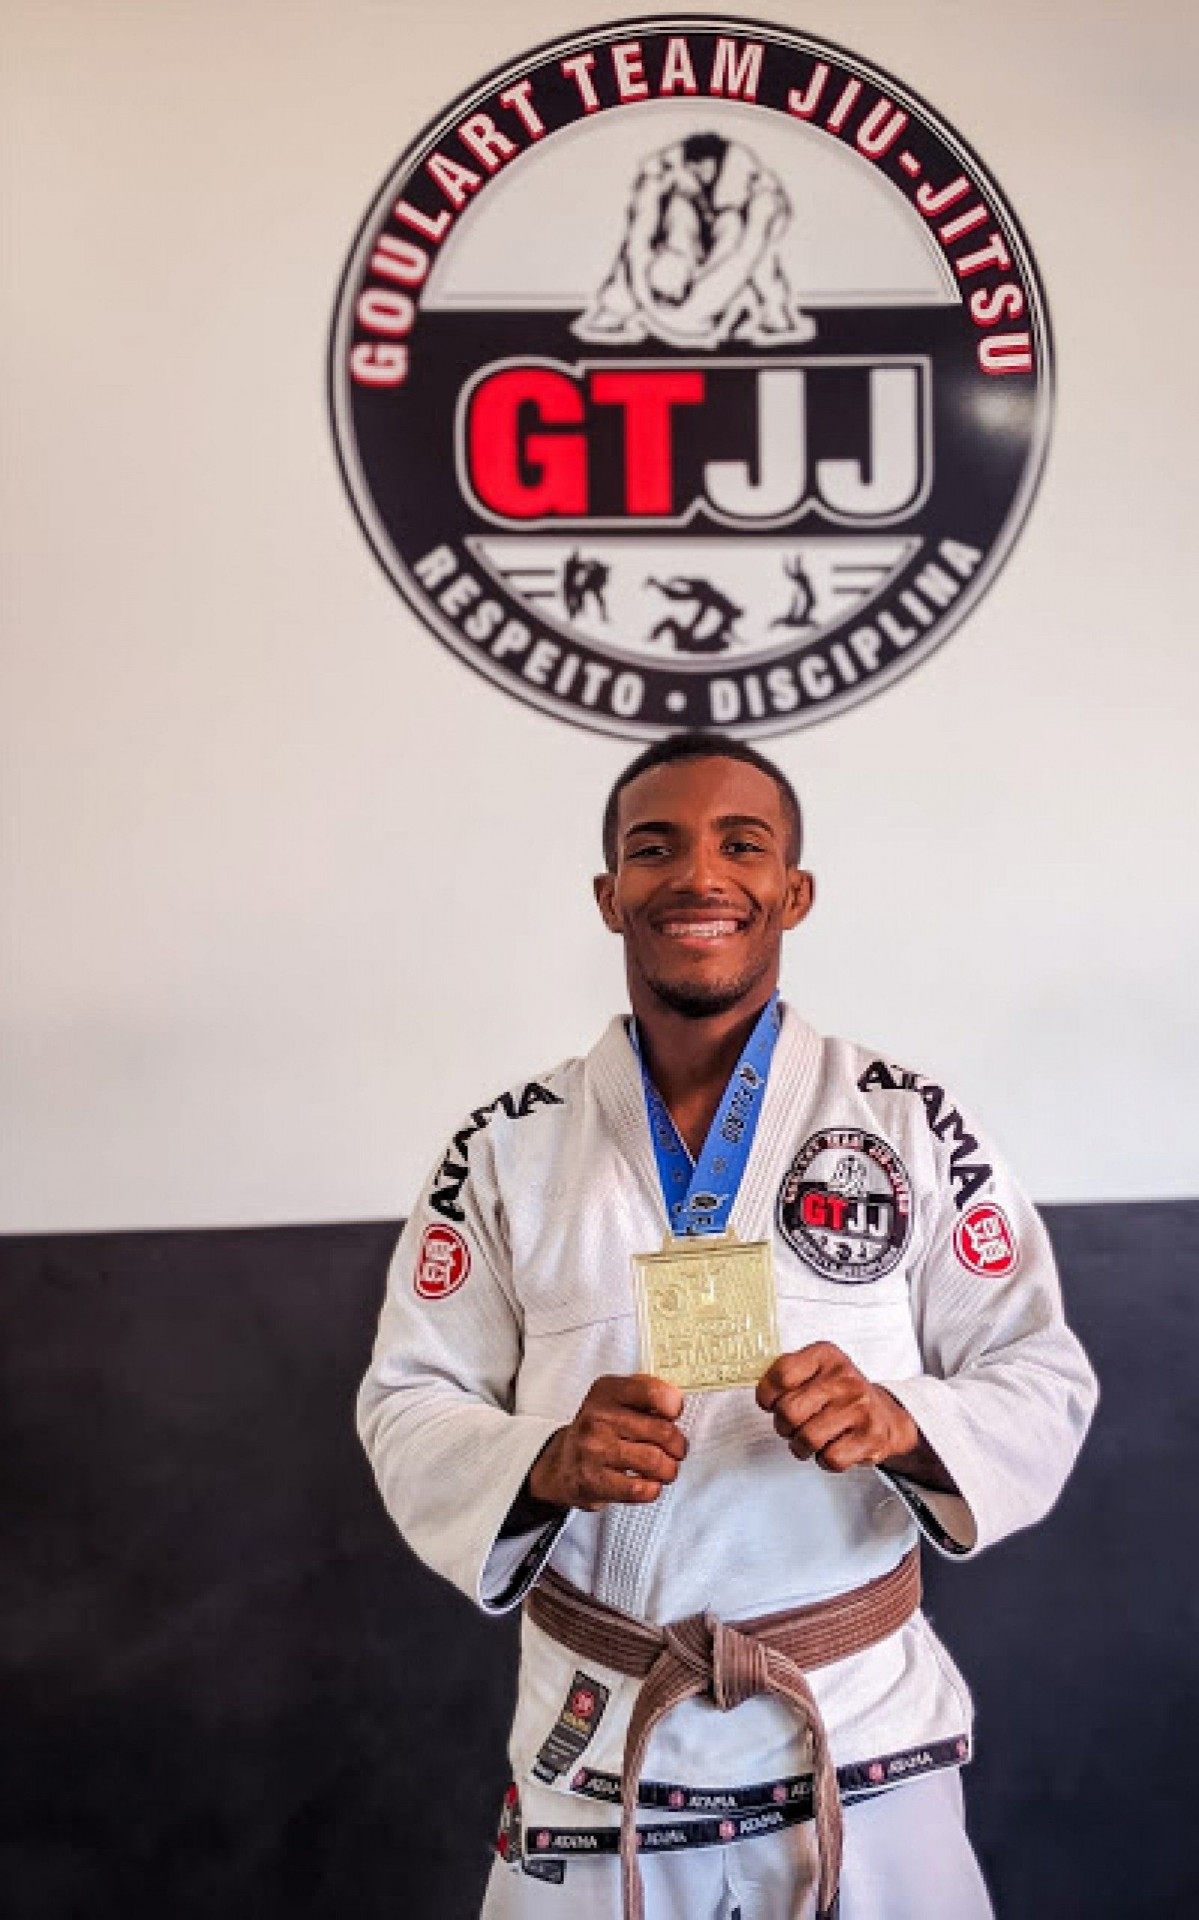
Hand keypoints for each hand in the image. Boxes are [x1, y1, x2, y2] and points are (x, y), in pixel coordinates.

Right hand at [528, 1374, 687, 1511]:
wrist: (562, 1464)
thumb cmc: (598, 1431)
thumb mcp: (615, 1399)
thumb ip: (646, 1393)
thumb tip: (677, 1402)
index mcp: (607, 1392)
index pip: (652, 1392)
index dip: (673, 1405)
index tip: (674, 1415)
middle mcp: (598, 1418)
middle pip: (662, 1431)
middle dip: (678, 1445)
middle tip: (676, 1450)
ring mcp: (594, 1450)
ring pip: (654, 1461)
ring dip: (669, 1470)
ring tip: (665, 1470)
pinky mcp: (594, 1480)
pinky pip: (639, 1488)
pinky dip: (652, 1489)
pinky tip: (648, 1484)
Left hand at [756, 1343, 918, 1472]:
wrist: (885, 1415)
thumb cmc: (839, 1395)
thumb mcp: (815, 1371)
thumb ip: (786, 1376)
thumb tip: (763, 1396)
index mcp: (825, 1355)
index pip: (781, 1375)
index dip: (767, 1396)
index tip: (772, 1403)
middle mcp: (844, 1378)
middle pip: (789, 1411)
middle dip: (783, 1426)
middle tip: (791, 1427)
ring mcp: (860, 1407)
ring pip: (807, 1438)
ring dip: (800, 1447)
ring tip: (808, 1440)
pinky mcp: (871, 1436)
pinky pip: (830, 1459)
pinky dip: (824, 1460)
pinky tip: (832, 1447)